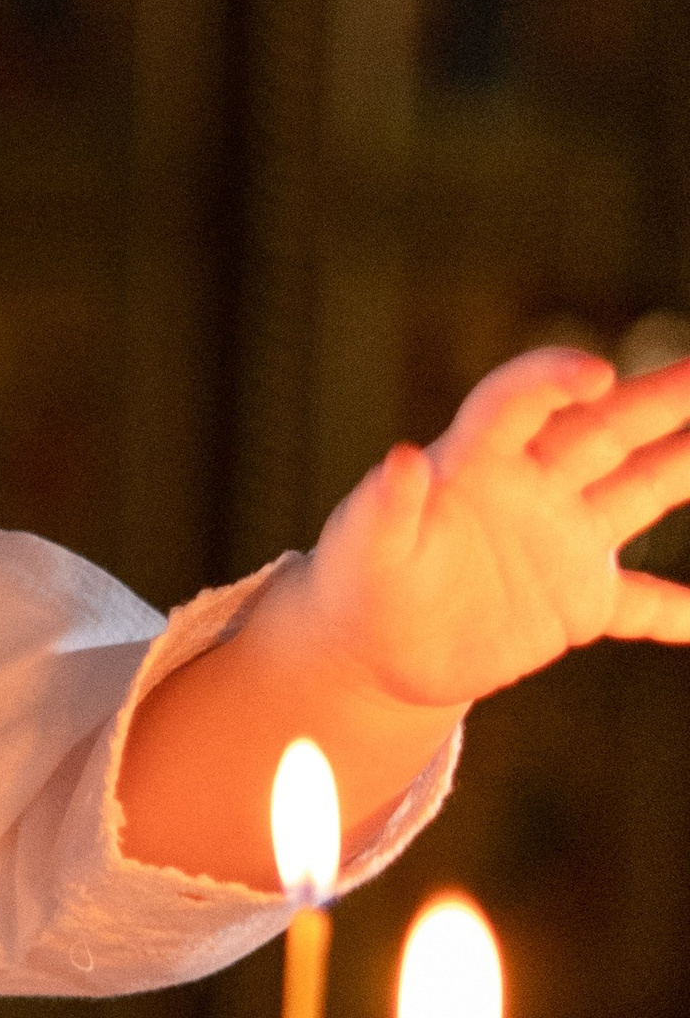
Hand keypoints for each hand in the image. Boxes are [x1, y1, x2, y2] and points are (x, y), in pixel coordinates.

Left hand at [299, 344, 689, 712]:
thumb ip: (385, 506)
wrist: (375, 645)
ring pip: (641, 491)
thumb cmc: (360, 576)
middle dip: (660, 399)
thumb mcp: (363, 546)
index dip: (555, 379)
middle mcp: (533, 487)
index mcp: (476, 462)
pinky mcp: (578, 603)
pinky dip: (677, 610)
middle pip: (606, 430)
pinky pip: (643, 606)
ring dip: (687, 464)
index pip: (519, 403)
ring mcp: (563, 540)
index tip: (598, 372)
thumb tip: (400, 460)